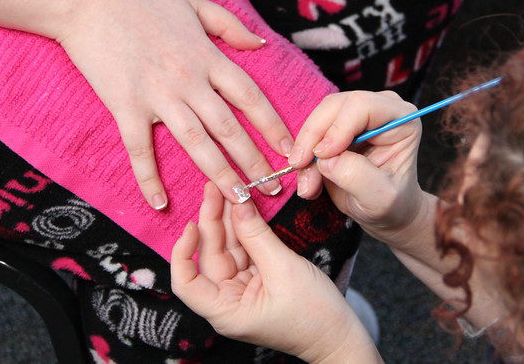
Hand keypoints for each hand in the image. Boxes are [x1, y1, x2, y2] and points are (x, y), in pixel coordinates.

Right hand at [58, 0, 293, 208]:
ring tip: (239, 201)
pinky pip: (140, 149)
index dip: (272, 125)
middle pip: (229, 128)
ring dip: (220, 175)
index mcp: (207, 56)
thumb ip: (229, 24)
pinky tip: (160, 203)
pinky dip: (148, 178)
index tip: (288, 148)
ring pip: (196, 143)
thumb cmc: (140, 0)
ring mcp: (157, 96)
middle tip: (273, 189)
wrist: (87, 2)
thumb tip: (260, 44)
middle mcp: (188, 80)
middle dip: (254, 162)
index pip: (249, 97)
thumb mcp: (193, 2)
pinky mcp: (125, 107)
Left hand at [171, 182, 380, 363]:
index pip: (186, 283)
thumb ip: (256, 235)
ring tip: (230, 190)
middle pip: (209, 257)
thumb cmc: (313, 315)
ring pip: (227, 250)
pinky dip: (245, 230)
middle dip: (212, 222)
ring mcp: (242, 290)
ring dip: (229, 222)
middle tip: (216, 188)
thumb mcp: (283, 268)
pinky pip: (244, 251)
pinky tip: (243, 208)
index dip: (183, 252)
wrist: (340, 336)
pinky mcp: (257, 281)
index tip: (192, 224)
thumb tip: (238, 202)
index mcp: (225, 311)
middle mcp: (228, 301)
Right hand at [286, 91, 427, 246]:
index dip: (338, 128)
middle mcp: (379, 110)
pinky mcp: (336, 127)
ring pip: (318, 119)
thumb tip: (326, 159)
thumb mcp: (381, 197)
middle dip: (313, 137)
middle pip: (334, 106)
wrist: (387, 214)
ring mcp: (355, 116)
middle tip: (299, 166)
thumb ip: (357, 175)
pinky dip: (304, 157)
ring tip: (308, 186)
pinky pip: (311, 134)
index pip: (362, 106)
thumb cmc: (394, 204)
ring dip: (305, 150)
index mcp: (401, 119)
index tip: (321, 156)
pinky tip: (309, 182)